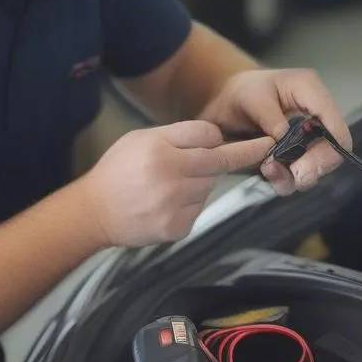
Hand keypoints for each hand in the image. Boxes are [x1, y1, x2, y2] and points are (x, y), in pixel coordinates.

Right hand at [81, 121, 272, 247]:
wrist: (94, 212)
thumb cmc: (119, 170)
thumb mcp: (141, 138)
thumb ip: (178, 135)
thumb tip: (217, 139)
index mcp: (161, 150)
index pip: (209, 136)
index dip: (219, 137)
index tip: (255, 138)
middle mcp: (171, 176)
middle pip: (219, 161)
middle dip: (244, 154)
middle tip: (266, 147)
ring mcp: (175, 204)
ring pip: (209, 186)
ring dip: (201, 182)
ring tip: (169, 184)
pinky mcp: (178, 226)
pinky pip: (199, 208)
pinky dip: (190, 204)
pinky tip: (166, 203)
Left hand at [198, 68, 351, 194]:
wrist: (227, 100)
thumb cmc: (241, 91)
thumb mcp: (250, 96)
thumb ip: (269, 116)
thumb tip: (283, 138)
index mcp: (310, 90)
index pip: (334, 122)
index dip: (331, 146)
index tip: (308, 164)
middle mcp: (316, 114)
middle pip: (333, 149)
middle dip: (313, 166)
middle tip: (293, 174)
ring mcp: (309, 136)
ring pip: (318, 166)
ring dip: (297, 175)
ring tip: (270, 171)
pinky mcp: (299, 152)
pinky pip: (300, 173)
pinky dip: (287, 178)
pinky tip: (269, 174)